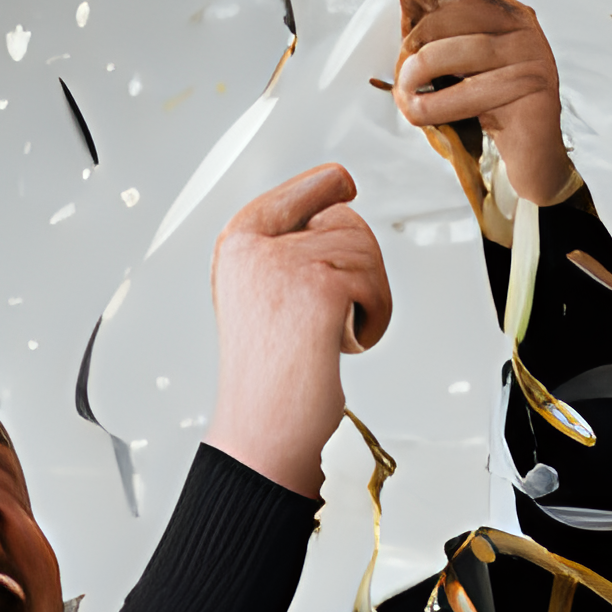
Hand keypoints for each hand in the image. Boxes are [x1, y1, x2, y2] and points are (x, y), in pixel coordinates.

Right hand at [208, 161, 388, 495]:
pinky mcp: (318, 286)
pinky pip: (374, 282)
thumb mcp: (262, 297)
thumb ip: (285, 254)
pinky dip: (374, 319)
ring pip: (365, 251)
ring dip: (367, 298)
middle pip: (344, 221)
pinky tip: (342, 342)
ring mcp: (285, 263)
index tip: (341, 180)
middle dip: (356, 267)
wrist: (263, 430)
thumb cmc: (268, 378)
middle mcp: (255, 247)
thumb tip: (336, 205)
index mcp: (237, 246)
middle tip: (330, 315)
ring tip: (332, 335)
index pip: (293, 194)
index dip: (323, 187)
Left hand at [396, 0, 571, 208]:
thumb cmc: (492, 109)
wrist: (532, 159)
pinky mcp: (530, 90)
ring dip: (417, 79)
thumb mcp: (465, 64)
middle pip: (454, 16)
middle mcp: (523, 29)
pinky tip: (421, 113)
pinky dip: (434, 106)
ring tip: (407, 99)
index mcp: (509, 14)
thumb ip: (446, 29)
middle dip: (415, 45)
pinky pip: (468, 93)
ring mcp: (531, 57)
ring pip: (455, 54)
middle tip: (401, 75)